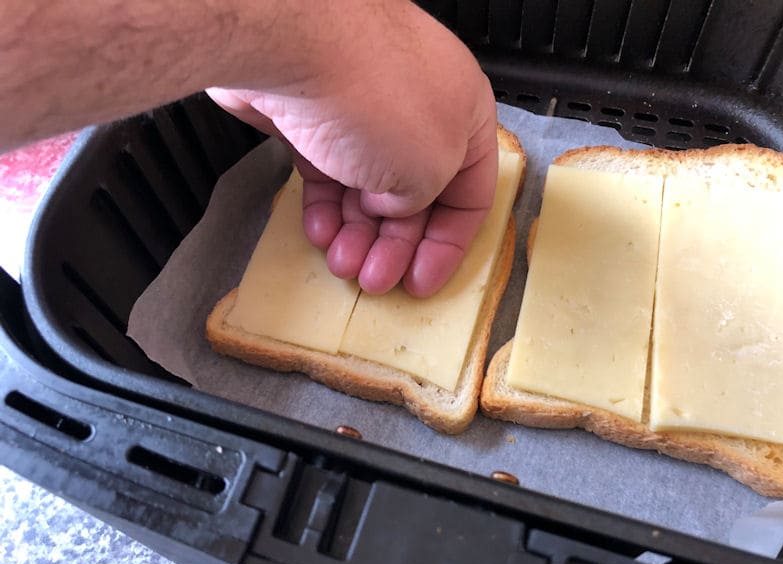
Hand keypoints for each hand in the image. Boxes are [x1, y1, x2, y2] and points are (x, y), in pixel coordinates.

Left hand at [208, 2, 496, 296]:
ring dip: (357, 235)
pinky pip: (327, 175)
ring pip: (366, 190)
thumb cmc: (378, 99)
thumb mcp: (430, 168)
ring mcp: (364, 114)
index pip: (470, 193)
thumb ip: (422, 201)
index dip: (448, 244)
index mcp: (464, 116)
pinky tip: (319, 235)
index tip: (423, 282)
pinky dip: (325, 209)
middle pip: (414, 197)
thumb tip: (393, 207)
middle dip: (394, 246)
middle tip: (375, 282)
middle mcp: (418, 113)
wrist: (294, 43)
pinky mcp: (315, 119)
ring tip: (342, 266)